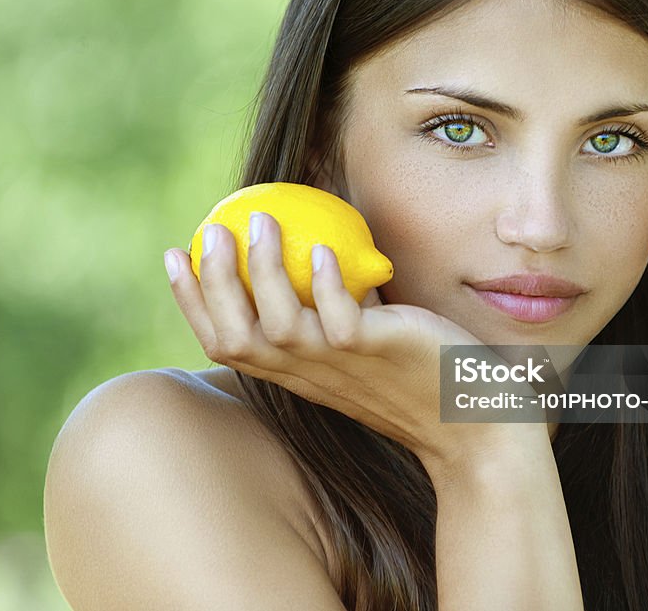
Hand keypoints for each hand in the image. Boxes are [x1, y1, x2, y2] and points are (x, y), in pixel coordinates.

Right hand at [163, 213, 549, 473]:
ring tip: (258, 221)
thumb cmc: (414, 377)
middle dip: (210, 285)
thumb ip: (330, 312)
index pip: (224, 342)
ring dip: (261, 272)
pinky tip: (320, 250)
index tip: (176, 255)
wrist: (470, 425)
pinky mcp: (375, 351)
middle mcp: (306, 372)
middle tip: (207, 233)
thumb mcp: (358, 346)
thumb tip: (316, 254)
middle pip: (234, 336)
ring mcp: (338, 364)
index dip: (192, 301)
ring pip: (277, 327)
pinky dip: (326, 284)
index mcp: (294, 372)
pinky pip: (340, 318)